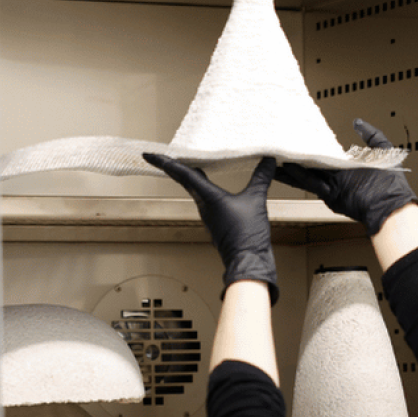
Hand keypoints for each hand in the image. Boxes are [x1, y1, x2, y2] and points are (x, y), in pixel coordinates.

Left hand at [143, 153, 278, 304]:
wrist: (248, 262)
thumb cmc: (246, 236)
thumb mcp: (256, 201)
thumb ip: (261, 178)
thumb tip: (268, 160)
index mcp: (208, 198)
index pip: (183, 174)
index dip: (165, 162)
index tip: (149, 155)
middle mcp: (204, 205)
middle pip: (184, 180)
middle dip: (174, 166)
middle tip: (166, 154)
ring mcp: (209, 214)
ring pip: (194, 190)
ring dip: (189, 176)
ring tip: (188, 162)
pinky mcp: (216, 221)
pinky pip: (205, 198)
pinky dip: (204, 187)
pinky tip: (210, 184)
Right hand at [275, 119, 417, 235]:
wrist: (392, 205)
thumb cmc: (391, 183)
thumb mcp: (383, 150)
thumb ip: (370, 135)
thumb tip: (358, 122)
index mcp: (347, 166)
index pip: (325, 154)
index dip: (312, 147)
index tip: (300, 139)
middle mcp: (338, 177)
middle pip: (311, 165)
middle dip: (295, 159)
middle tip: (280, 150)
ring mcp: (333, 187)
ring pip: (308, 176)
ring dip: (291, 170)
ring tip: (276, 161)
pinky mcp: (332, 196)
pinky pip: (313, 185)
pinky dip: (301, 177)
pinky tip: (289, 169)